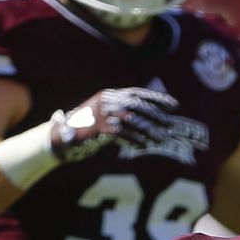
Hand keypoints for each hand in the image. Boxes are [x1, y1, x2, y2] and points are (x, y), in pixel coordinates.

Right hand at [49, 87, 182, 162]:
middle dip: (156, 115)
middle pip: (137, 105)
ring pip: (132, 120)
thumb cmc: (91, 124)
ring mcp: (102, 114)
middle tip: (170, 124)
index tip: (174, 105)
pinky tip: (144, 146)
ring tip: (160, 139)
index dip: (157, 98)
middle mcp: (108, 101)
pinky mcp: (99, 128)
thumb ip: (126, 110)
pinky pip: (122, 134)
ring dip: (149, 130)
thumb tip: (154, 117)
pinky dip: (135, 140)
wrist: (65, 132)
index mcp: (111, 94)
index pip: (138, 93)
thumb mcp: (108, 112)